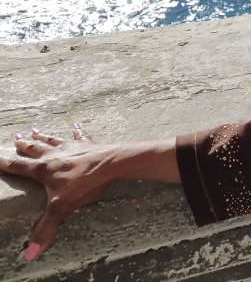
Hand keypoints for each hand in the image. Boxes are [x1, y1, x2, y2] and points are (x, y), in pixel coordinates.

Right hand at [0, 125, 115, 260]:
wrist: (113, 163)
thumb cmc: (85, 183)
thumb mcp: (61, 208)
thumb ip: (45, 229)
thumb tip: (29, 253)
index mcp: (44, 169)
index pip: (19, 167)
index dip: (6, 163)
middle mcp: (55, 155)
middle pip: (35, 149)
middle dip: (24, 145)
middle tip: (16, 137)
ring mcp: (72, 147)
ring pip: (53, 140)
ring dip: (43, 136)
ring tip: (34, 130)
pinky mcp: (88, 144)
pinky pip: (80, 135)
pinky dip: (76, 130)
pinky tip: (74, 124)